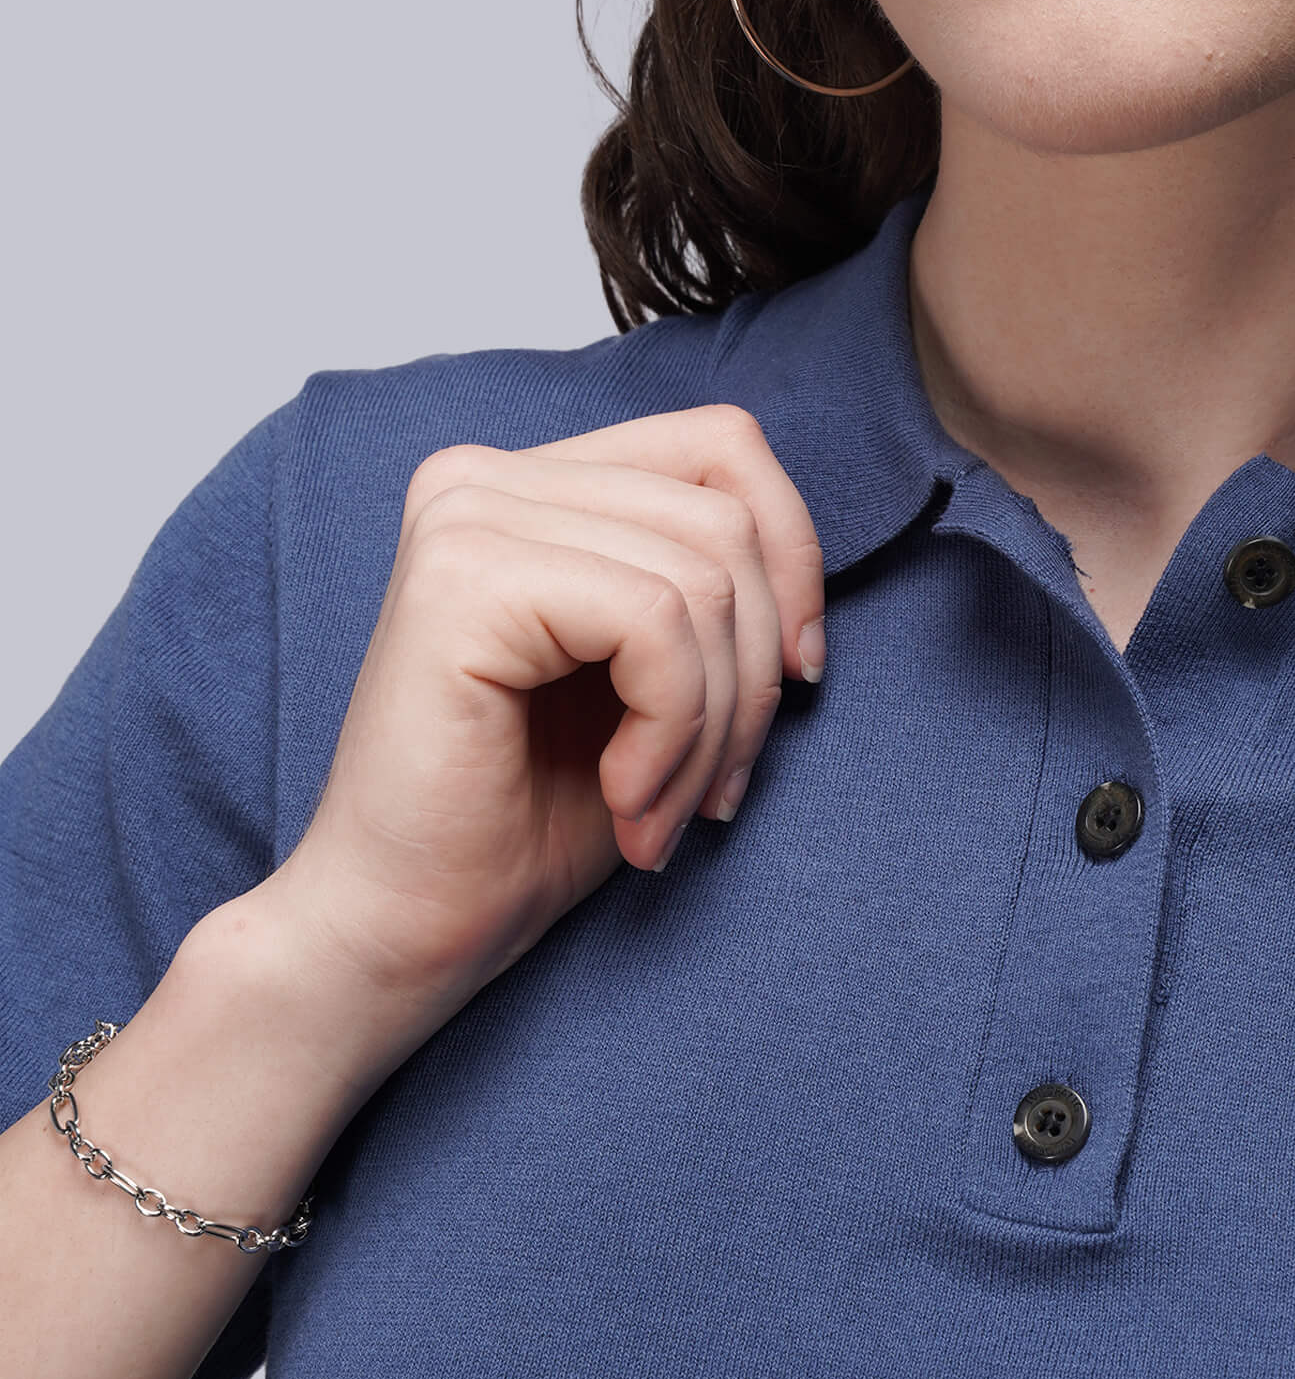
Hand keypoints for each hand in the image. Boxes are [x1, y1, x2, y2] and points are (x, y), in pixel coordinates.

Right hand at [249, 404, 824, 1042]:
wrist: (404, 934)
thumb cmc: (527, 824)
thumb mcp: (657, 683)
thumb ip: (711, 590)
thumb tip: (805, 568)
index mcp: (531, 485)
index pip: (723, 445)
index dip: (794, 560)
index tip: (793, 679)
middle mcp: (484, 479)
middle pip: (726, 520)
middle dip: (754, 678)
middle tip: (712, 794)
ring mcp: (465, 518)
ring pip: (703, 578)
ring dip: (714, 725)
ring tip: (662, 813)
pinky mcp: (463, 580)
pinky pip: (654, 622)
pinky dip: (672, 732)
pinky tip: (627, 802)